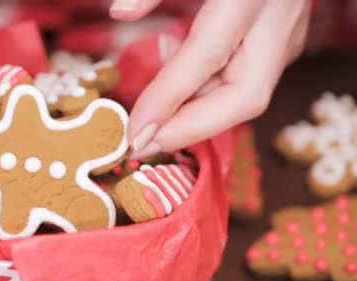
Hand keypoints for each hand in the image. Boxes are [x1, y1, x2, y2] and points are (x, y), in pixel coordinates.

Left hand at [110, 0, 310, 158]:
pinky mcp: (286, 37)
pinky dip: (209, 87)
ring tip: (157, 101)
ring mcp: (289, 30)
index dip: (168, 101)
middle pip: (245, 96)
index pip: (205, 57)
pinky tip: (182, 72)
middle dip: (193, 127)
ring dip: (197, 107)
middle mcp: (278, 18)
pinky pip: (247, 77)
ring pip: (247, 92)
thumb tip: (119, 12)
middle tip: (146, 141)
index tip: (135, 133)